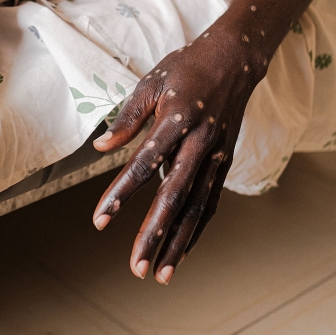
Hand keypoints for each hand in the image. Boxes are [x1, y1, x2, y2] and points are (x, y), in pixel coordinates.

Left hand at [91, 23, 265, 283]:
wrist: (235, 59)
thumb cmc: (185, 68)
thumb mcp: (151, 83)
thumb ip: (127, 119)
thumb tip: (100, 148)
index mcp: (177, 120)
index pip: (144, 164)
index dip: (121, 194)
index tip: (100, 221)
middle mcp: (200, 143)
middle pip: (174, 196)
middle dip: (154, 234)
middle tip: (135, 267)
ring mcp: (216, 156)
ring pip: (196, 208)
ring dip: (178, 243)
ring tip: (159, 275)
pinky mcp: (224, 163)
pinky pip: (209, 203)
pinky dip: (195, 230)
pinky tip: (181, 252)